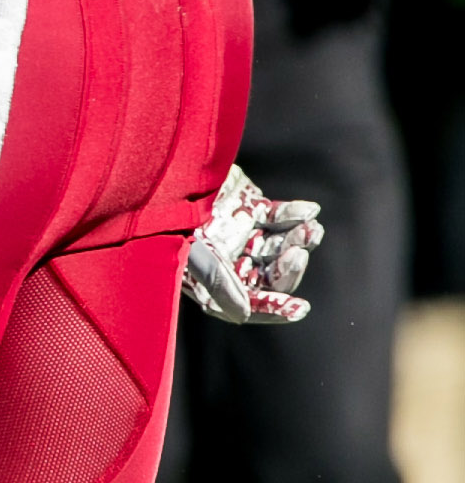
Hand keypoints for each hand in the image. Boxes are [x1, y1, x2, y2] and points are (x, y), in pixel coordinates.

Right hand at [183, 162, 322, 325]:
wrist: (169, 168)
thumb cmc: (171, 213)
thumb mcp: (191, 248)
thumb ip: (216, 280)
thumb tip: (242, 314)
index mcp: (210, 276)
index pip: (247, 302)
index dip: (273, 308)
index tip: (299, 309)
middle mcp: (229, 258)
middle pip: (270, 274)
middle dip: (289, 268)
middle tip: (298, 254)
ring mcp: (242, 232)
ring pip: (280, 246)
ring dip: (299, 240)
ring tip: (312, 230)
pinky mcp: (250, 207)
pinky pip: (280, 217)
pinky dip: (296, 215)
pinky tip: (308, 211)